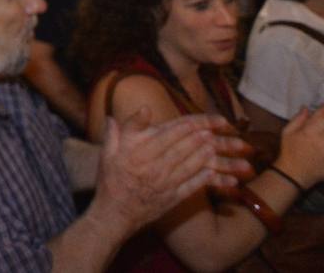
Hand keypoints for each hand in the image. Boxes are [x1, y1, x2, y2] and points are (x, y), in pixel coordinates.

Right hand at [94, 108, 251, 231]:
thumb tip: (141, 108)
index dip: (190, 126)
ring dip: (205, 155)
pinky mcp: (172, 198)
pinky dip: (204, 179)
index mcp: (139, 153)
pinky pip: (191, 186)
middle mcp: (154, 167)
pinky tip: (214, 172)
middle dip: (200, 137)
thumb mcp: (108, 152)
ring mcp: (165, 184)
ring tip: (215, 145)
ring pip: (190, 165)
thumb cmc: (110, 180)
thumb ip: (120, 130)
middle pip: (183, 148)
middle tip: (215, 130)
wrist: (113, 214)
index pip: (170, 134)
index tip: (205, 120)